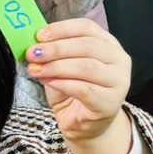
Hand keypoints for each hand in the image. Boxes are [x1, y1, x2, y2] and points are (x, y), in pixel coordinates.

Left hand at [22, 15, 132, 148]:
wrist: (85, 125)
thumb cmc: (74, 92)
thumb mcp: (63, 66)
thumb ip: (54, 53)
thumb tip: (34, 43)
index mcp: (108, 44)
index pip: (87, 28)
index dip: (62, 29)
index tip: (39, 35)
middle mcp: (119, 60)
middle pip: (87, 46)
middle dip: (56, 48)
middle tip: (33, 53)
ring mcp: (119, 82)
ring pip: (87, 67)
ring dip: (57, 66)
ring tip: (36, 69)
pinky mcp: (110, 103)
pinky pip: (84, 89)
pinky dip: (63, 83)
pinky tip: (48, 81)